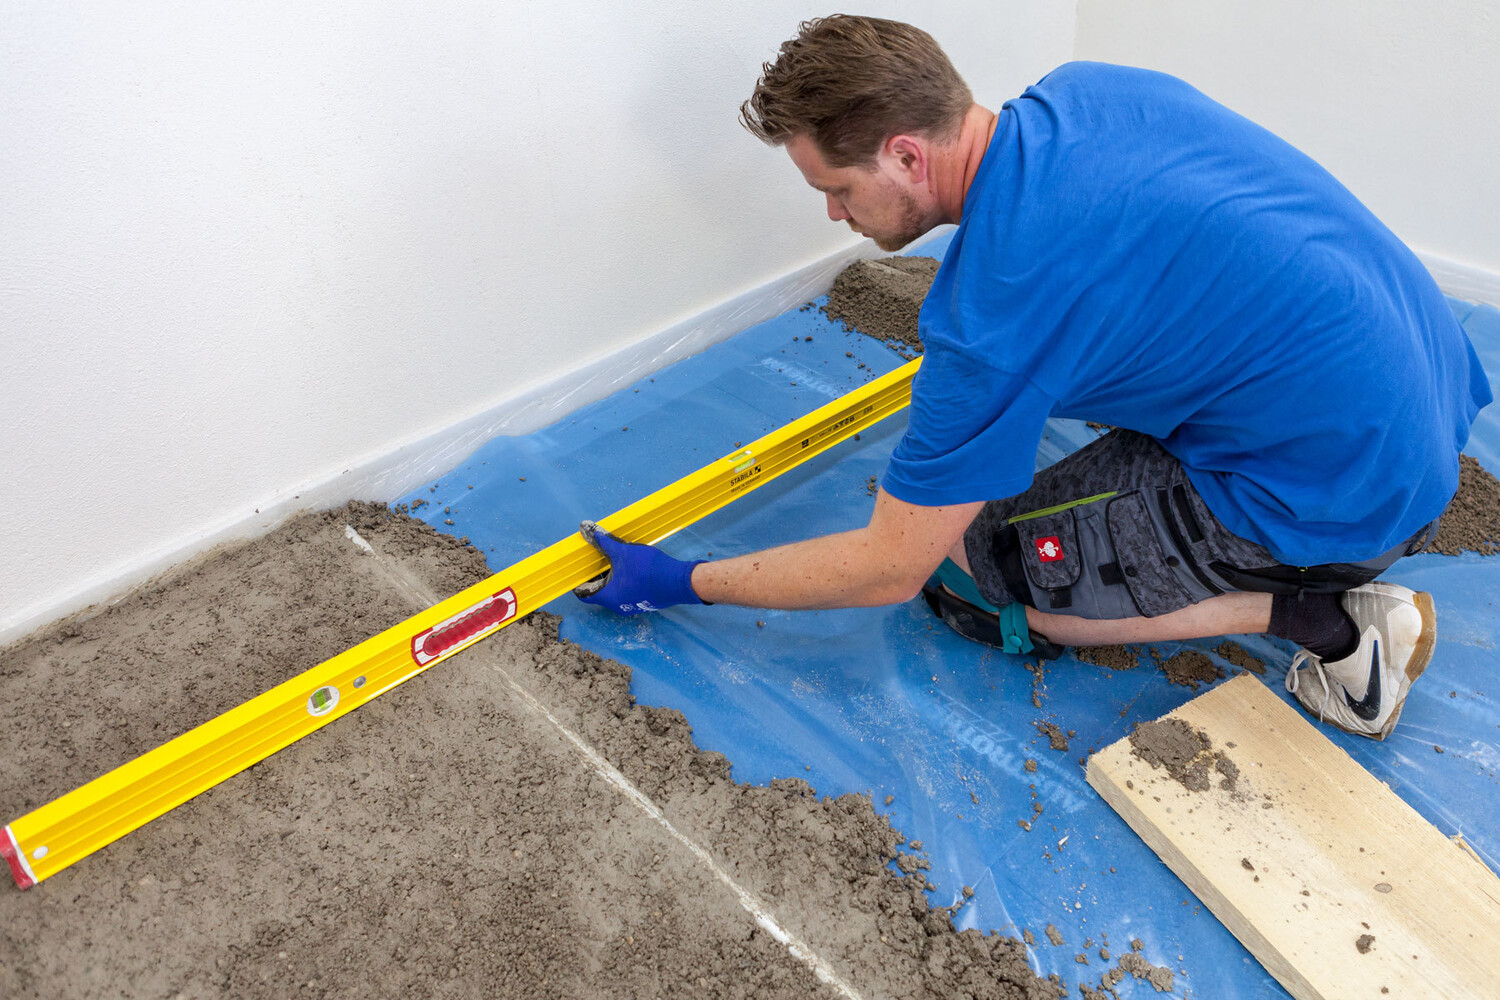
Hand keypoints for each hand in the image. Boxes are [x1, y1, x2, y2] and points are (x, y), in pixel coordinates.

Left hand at [573, 522, 705, 614]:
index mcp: (608, 597)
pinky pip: (627, 592)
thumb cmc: (647, 569)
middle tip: (596, 560)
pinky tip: (630, 567)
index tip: (578, 572)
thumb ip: (604, 542)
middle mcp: (618, 605)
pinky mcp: (644, 602)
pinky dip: (623, 581)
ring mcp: (632, 605)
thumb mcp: (623, 552)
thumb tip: (587, 529)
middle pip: (599, 592)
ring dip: (611, 578)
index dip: (578, 583)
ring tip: (614, 560)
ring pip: (614, 592)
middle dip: (596, 576)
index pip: (584, 594)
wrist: (678, 582)